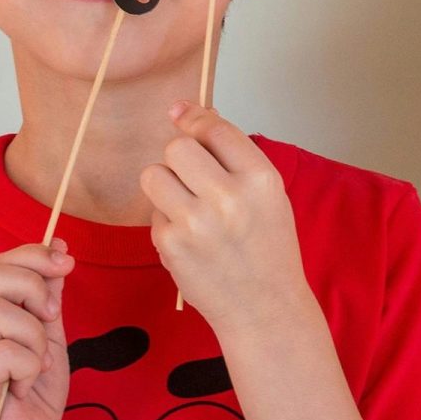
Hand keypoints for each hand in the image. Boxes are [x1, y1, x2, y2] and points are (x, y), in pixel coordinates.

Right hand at [0, 240, 73, 419]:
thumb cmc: (33, 391)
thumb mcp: (47, 334)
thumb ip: (46, 294)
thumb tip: (57, 246)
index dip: (32, 256)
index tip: (67, 263)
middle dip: (33, 288)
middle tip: (52, 318)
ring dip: (34, 337)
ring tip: (35, 364)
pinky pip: (4, 352)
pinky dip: (29, 366)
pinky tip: (23, 386)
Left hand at [140, 102, 313, 330]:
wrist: (265, 308)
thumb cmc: (267, 249)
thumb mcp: (268, 195)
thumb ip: (232, 155)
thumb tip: (184, 111)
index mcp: (260, 179)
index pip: (215, 129)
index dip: (193, 117)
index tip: (181, 115)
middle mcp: (229, 197)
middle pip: (177, 147)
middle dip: (179, 157)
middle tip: (193, 177)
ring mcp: (197, 223)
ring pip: (154, 174)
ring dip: (165, 184)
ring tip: (187, 205)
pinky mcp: (171, 245)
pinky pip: (152, 213)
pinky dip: (166, 221)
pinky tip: (190, 239)